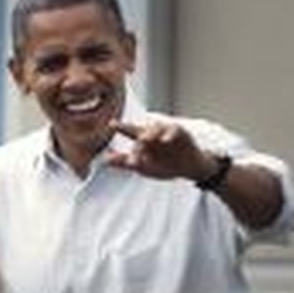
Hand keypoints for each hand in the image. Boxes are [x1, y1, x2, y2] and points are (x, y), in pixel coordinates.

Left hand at [106, 119, 221, 180]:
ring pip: (157, 128)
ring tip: (143, 139)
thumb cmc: (165, 165)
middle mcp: (154, 133)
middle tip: (128, 140)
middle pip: (143, 131)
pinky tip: (164, 140)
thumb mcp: (144, 167)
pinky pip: (174, 131)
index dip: (121, 127)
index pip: (131, 132)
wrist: (189, 168)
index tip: (111, 124)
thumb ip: (124, 163)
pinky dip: (169, 135)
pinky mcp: (181, 133)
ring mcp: (167, 132)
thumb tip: (104, 160)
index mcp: (144, 139)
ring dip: (150, 133)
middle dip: (136, 136)